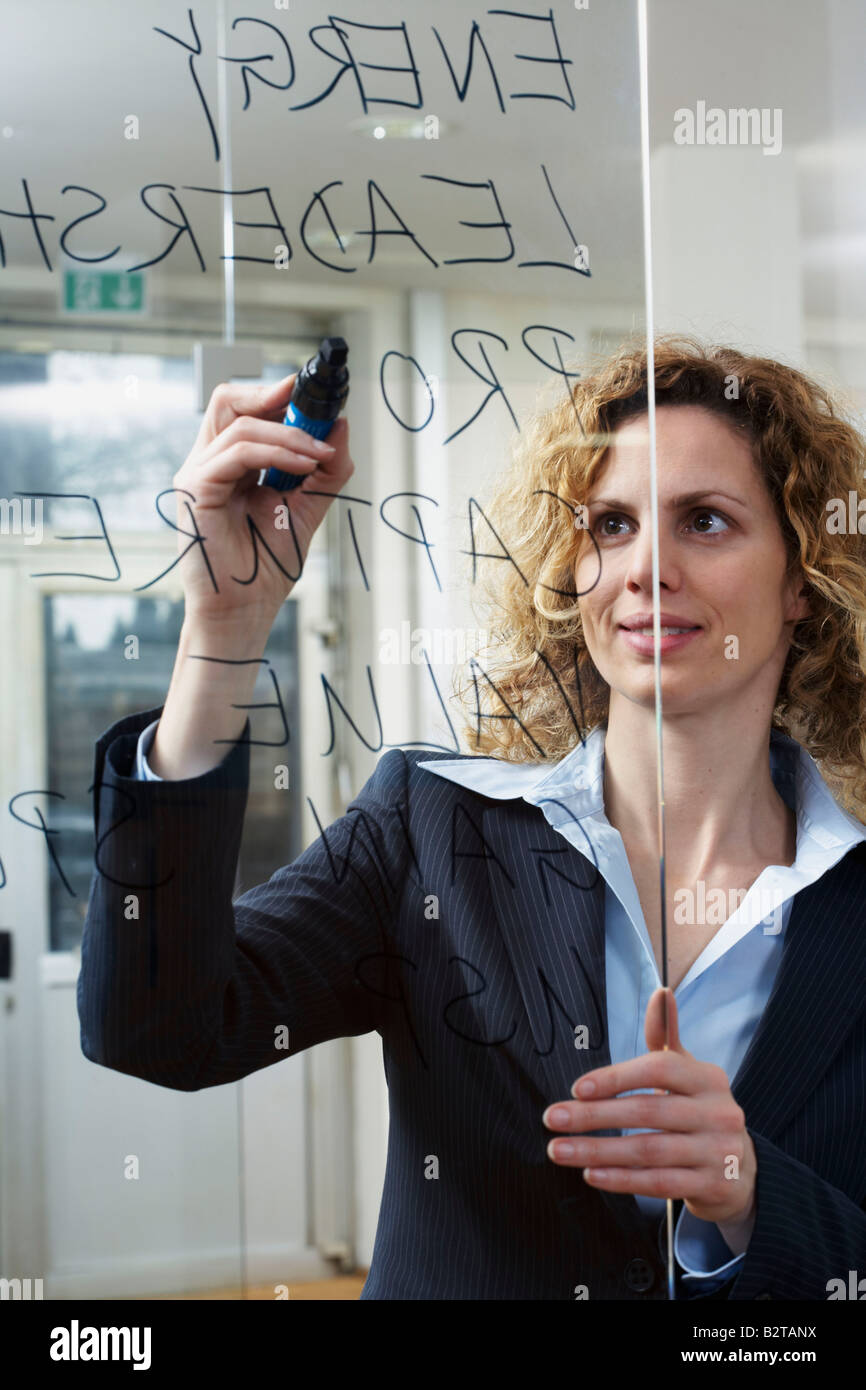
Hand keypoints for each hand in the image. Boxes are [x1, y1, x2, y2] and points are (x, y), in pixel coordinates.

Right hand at [171, 373, 354, 624]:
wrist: (245, 610)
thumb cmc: (267, 566)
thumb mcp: (307, 506)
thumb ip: (326, 470)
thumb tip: (340, 425)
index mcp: (230, 463)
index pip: (246, 410)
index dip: (279, 395)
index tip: (319, 398)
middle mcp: (209, 462)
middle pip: (228, 400)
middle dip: (273, 396)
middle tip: (314, 409)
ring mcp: (198, 473)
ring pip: (239, 423)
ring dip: (290, 434)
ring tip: (321, 455)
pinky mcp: (195, 488)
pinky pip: (236, 452)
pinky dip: (276, 452)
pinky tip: (305, 466)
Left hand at [543, 988, 756, 1235]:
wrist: (741, 1171)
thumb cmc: (699, 1112)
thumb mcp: (688, 1073)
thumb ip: (666, 1038)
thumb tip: (661, 993)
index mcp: (708, 1078)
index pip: (658, 1070)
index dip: (615, 1078)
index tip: (576, 1088)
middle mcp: (719, 1112)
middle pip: (648, 1111)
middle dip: (593, 1116)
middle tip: (552, 1119)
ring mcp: (719, 1151)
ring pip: (648, 1151)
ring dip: (598, 1151)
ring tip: (560, 1150)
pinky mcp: (714, 1186)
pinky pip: (660, 1184)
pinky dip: (622, 1180)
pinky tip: (591, 1174)